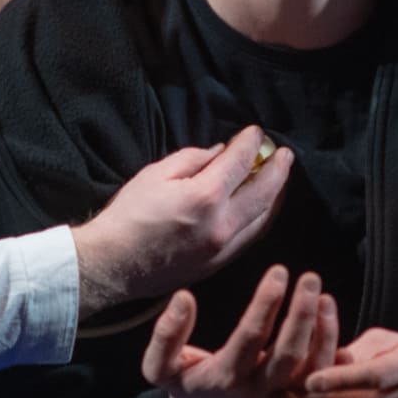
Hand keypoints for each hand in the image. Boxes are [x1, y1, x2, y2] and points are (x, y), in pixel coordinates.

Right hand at [73, 125, 290, 315]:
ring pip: (263, 218)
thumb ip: (192, 159)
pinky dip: (261, 217)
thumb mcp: (155, 174)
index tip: (256, 132)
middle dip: (279, 170)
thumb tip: (220, 153)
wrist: (112, 265)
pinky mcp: (218, 264)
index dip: (251, 143)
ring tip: (278, 178)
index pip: (241, 162)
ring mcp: (223, 248)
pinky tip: (260, 207)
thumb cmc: (128, 217)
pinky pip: (251, 237)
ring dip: (275, 195)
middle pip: (265, 192)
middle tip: (285, 154)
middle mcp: (222, 224)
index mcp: (205, 197)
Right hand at [144, 266, 337, 397]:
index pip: (250, 337)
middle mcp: (259, 390)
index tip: (278, 272)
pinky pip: (323, 379)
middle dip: (302, 315)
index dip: (266, 304)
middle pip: (289, 354)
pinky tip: (331, 318)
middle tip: (310, 278)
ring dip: (324, 332)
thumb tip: (183, 297)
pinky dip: (334, 351)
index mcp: (225, 377)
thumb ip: (165, 336)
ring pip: (313, 369)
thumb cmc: (188, 385)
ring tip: (324, 296)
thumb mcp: (160, 369)